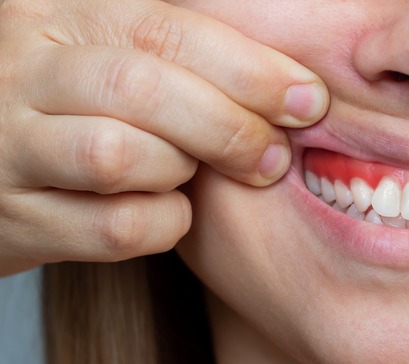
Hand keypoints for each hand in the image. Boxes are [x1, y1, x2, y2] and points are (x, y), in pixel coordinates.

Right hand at [0, 0, 328, 275]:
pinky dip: (163, 224)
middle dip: (230, 127)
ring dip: (180, 169)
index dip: (250, 69)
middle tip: (273, 157)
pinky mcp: (16, 219)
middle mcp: (23, 73)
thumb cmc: (77, 106)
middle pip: (144, 89)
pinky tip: (167, 211)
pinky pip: (115, 227)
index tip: (309, 100)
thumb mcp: (112, 54)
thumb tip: (297, 87)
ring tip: (190, 172)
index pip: (168, 29)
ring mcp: (10, 147)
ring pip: (119, 156)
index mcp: (59, 16)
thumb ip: (183, 55)